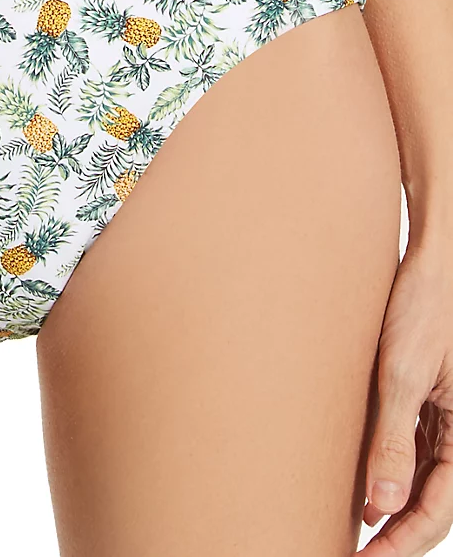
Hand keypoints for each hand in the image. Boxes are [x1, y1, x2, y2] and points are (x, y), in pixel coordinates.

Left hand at [362, 238, 452, 555]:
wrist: (429, 265)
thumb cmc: (421, 310)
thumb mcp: (402, 373)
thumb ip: (393, 438)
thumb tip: (381, 504)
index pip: (437, 511)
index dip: (401, 543)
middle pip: (429, 502)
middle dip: (394, 535)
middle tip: (351, 554)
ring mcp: (444, 419)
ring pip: (420, 480)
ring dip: (389, 508)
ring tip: (350, 531)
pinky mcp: (426, 402)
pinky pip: (412, 451)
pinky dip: (387, 473)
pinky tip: (361, 488)